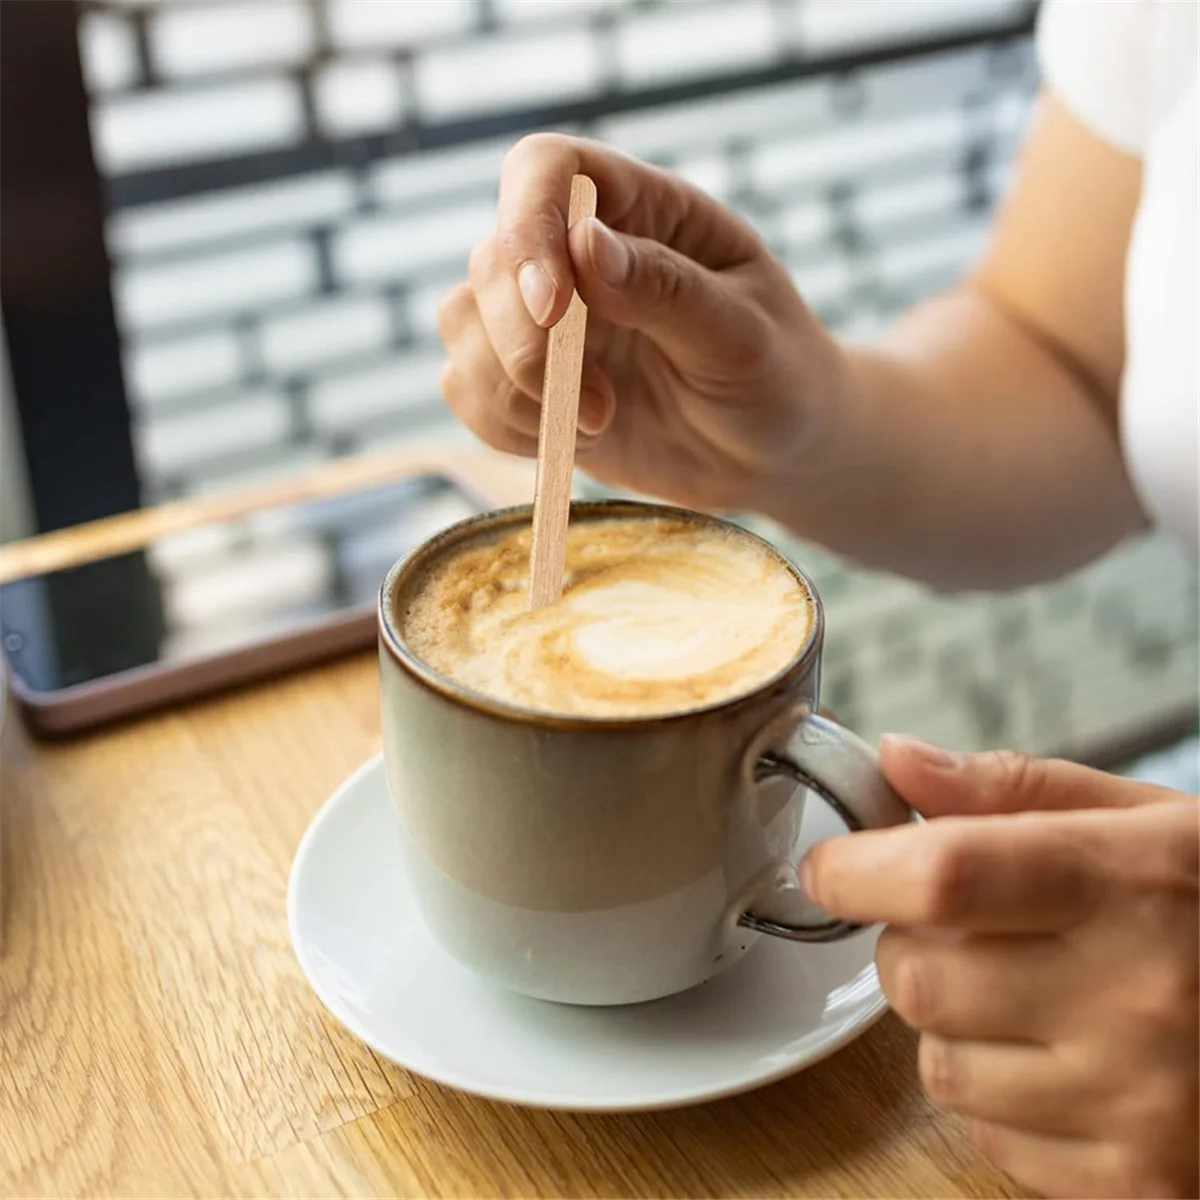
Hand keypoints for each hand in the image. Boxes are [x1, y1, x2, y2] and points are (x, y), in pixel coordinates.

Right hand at [437, 133, 845, 512]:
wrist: (773, 453)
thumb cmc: (777, 377)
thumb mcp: (743, 334)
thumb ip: (667, 289)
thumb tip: (583, 243)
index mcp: (640, 210)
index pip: (545, 170)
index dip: (529, 226)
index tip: (555, 309)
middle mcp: (578, 256)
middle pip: (490, 260)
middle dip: (523, 342)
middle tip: (598, 407)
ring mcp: (548, 322)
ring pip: (462, 325)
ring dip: (512, 389)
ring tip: (598, 425)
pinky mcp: (530, 384)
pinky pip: (466, 388)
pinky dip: (502, 423)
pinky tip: (573, 440)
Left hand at [802, 738, 1199, 1199]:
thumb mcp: (1144, 819)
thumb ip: (1011, 788)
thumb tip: (899, 761)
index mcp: (1126, 884)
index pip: (944, 875)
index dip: (859, 870)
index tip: (830, 869)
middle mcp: (1133, 999)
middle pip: (918, 977)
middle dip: (910, 945)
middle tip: (960, 929)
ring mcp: (1139, 1104)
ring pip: (938, 1067)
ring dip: (953, 1027)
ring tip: (1027, 996)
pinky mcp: (1140, 1184)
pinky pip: (989, 1140)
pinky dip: (1002, 1100)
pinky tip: (1066, 1063)